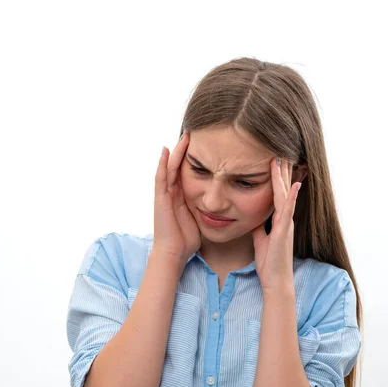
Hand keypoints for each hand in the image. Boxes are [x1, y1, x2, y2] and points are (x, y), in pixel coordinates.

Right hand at [153, 132, 201, 264]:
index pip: (189, 172)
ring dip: (176, 152)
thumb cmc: (187, 241)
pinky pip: (161, 178)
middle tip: (195, 133)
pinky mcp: (160, 199)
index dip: (196, 158)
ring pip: (170, 168)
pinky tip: (166, 150)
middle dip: (186, 150)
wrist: (174, 254)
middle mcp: (172, 193)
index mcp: (182, 197)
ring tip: (184, 136)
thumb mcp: (202, 220)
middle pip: (178, 166)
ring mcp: (165, 195)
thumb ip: (210, 209)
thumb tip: (227, 206)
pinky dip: (163, 164)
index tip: (207, 145)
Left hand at [251, 157, 301, 291]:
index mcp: (278, 220)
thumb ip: (259, 227)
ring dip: (284, 177)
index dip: (276, 177)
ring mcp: (286, 224)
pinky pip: (287, 211)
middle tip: (280, 150)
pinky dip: (290, 197)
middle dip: (281, 171)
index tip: (274, 160)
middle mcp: (284, 219)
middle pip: (283, 190)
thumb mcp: (260, 240)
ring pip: (285, 195)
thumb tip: (253, 217)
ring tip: (283, 158)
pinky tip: (294, 185)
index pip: (277, 194)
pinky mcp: (284, 232)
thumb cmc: (269, 263)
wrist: (276, 280)